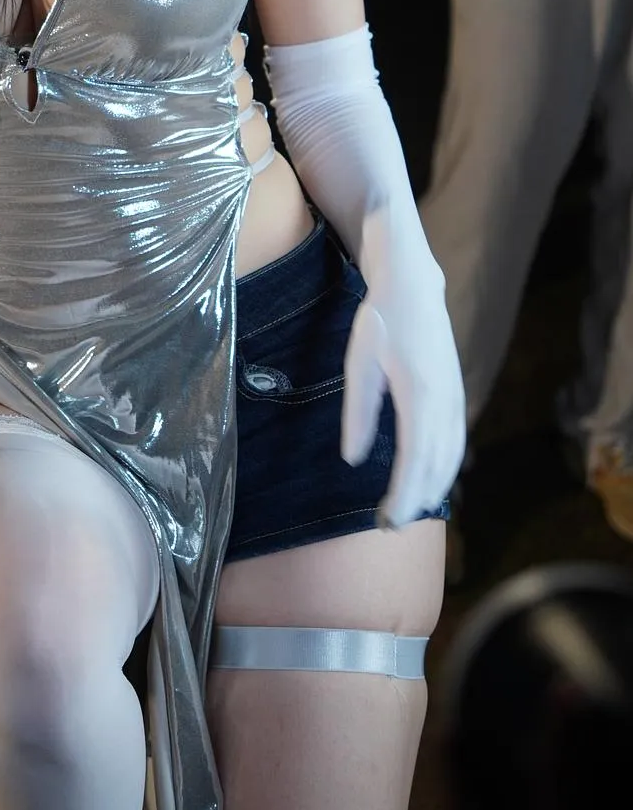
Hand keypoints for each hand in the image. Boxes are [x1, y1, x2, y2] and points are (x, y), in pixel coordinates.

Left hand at [341, 275, 465, 529]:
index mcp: (420, 394)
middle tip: (390, 525)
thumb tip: (354, 459)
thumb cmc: (380, 319)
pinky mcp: (456, 392)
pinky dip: (444, 468)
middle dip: (416, 501)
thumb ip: (359, 412)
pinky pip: (455, 441)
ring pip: (451, 456)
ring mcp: (455, 397)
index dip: (404, 496)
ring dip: (432, 488)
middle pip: (436, 466)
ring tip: (408, 511)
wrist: (414, 284)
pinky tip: (429, 480)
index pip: (415, 461)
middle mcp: (445, 401)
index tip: (388, 520)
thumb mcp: (360, 362)